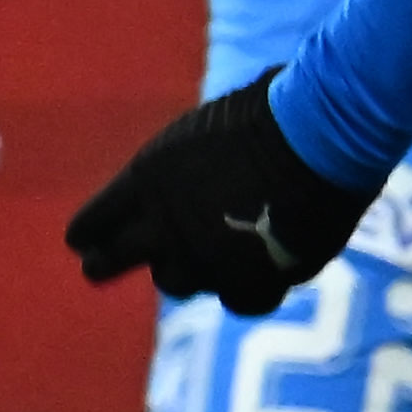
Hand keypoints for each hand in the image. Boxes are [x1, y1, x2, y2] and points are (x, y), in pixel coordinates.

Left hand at [62, 77, 373, 312]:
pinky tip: (252, 275)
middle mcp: (165, 229)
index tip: (87, 239)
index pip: (90, 224)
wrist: (324, 137)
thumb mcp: (201, 130)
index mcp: (145, 182)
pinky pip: (236, 301)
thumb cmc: (269, 110)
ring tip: (198, 257)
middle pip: (111, 263)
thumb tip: (178, 176)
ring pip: (175, 283)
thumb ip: (175, 167)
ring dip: (184, 270)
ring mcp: (207, 261)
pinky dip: (243, 288)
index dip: (90, 232)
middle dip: (105, 263)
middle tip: (99, 268)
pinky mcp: (254, 281)